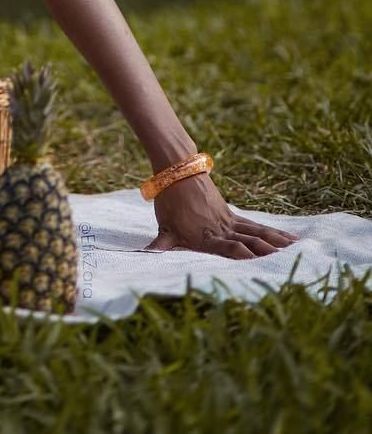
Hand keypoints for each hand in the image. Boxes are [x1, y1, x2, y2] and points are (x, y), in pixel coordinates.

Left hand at [144, 171, 299, 256]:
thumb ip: (159, 246)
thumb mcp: (164, 227)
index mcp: (205, 236)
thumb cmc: (169, 201)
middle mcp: (221, 230)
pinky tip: (290, 239)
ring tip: (297, 252)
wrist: (178, 171)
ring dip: (276, 244)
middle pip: (248, 242)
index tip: (258, 265)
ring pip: (257, 234)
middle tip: (288, 264)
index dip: (242, 256)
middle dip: (267, 254)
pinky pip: (256, 226)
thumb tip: (140, 256)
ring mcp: (229, 221)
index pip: (227, 248)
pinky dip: (273, 233)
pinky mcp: (233, 215)